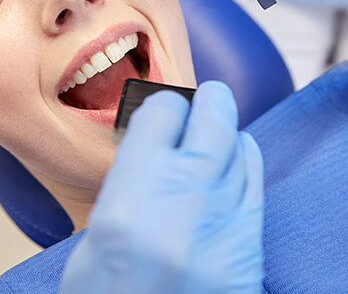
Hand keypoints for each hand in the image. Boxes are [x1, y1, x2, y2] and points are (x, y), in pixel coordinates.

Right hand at [60, 81, 263, 293]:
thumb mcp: (93, 246)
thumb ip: (127, 190)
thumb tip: (151, 154)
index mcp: (129, 200)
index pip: (161, 113)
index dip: (161, 106)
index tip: (161, 112)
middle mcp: (182, 202)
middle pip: (211, 117)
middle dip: (206, 102)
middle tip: (203, 100)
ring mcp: (223, 223)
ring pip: (239, 145)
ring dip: (226, 133)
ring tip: (215, 133)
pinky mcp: (249, 247)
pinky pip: (255, 182)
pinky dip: (245, 163)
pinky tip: (236, 162)